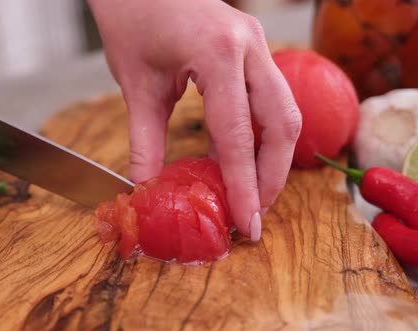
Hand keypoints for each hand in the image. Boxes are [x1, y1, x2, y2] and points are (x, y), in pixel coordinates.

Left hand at [88, 0, 301, 240]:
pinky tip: (243, 158)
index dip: (244, 185)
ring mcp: (257, 44)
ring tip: (251, 192)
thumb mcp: (137, 86)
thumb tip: (147, 189)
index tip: (247, 223)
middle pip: (282, 124)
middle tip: (254, 212)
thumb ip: (145, 142)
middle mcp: (249, 47)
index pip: (239, 135)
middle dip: (271, 176)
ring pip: (286, 111)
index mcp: (218, 55)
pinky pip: (271, 98)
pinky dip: (262, 133)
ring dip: (273, 156)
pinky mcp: (254, 48)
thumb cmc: (132, 19)